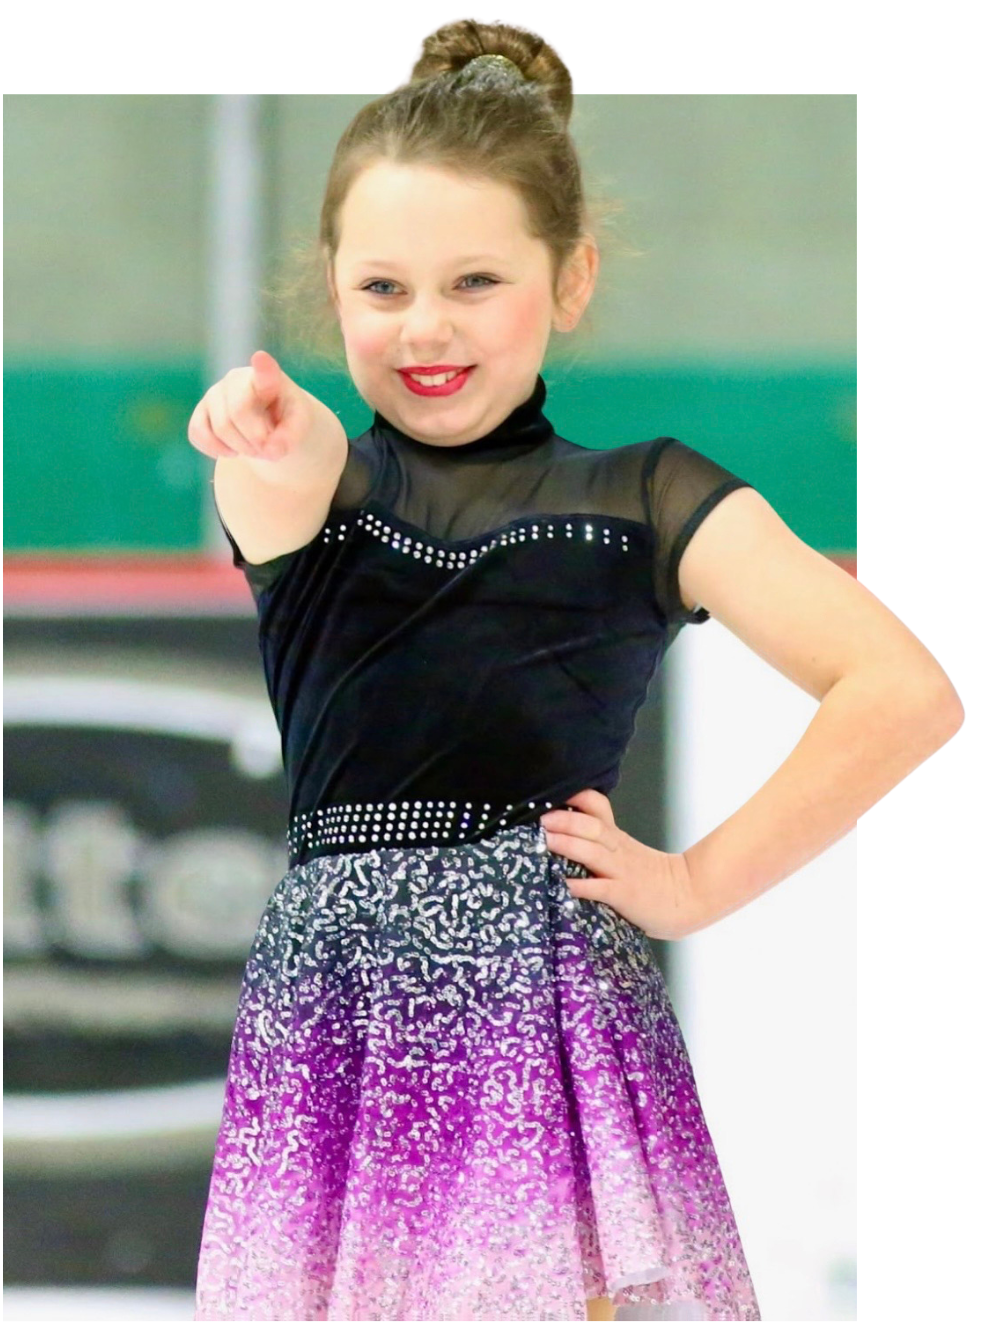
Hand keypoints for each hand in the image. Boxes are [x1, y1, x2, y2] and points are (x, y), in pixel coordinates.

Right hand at [188, 350, 331, 462]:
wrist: (270, 424)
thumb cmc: (286, 419)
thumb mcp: (299, 426)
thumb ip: (290, 438)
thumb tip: (270, 450)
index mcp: (268, 378)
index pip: (265, 372)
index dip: (263, 367)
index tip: (261, 358)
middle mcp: (236, 378)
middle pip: (239, 413)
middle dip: (256, 439)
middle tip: (269, 449)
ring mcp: (214, 393)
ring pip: (220, 427)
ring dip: (241, 448)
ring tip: (256, 448)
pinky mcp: (200, 411)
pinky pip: (198, 434)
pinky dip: (217, 450)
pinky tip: (232, 450)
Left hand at [541, 789, 692, 940]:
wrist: (689, 897)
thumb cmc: (652, 878)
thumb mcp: (627, 851)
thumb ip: (602, 843)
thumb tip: (562, 834)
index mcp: (617, 838)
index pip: (598, 807)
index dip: (576, 797)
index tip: (553, 794)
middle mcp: (618, 850)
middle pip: (592, 826)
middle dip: (565, 820)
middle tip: (540, 819)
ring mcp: (622, 873)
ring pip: (593, 853)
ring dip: (567, 845)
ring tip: (545, 841)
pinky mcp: (625, 896)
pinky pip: (601, 889)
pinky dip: (582, 886)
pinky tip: (564, 885)